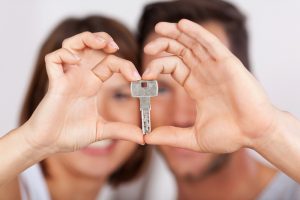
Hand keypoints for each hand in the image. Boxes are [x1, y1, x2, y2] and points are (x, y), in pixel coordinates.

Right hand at [22, 32, 142, 153]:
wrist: (50, 144)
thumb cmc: (70, 135)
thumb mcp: (102, 130)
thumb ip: (122, 130)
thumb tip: (144, 138)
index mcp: (92, 84)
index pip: (110, 63)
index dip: (125, 65)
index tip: (137, 78)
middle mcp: (80, 77)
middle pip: (91, 47)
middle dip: (104, 40)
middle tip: (116, 47)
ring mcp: (66, 77)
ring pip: (73, 45)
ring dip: (87, 39)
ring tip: (100, 43)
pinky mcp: (53, 83)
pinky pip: (54, 59)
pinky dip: (64, 54)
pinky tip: (76, 60)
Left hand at [143, 19, 277, 152]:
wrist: (255, 134)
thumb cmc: (230, 135)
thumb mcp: (194, 137)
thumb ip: (171, 136)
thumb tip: (147, 138)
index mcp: (195, 86)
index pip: (173, 66)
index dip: (157, 66)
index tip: (145, 75)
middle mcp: (204, 73)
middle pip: (180, 50)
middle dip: (163, 44)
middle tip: (147, 46)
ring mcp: (216, 66)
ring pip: (193, 43)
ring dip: (176, 33)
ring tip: (159, 27)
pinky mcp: (228, 63)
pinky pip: (210, 43)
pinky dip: (196, 33)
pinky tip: (182, 25)